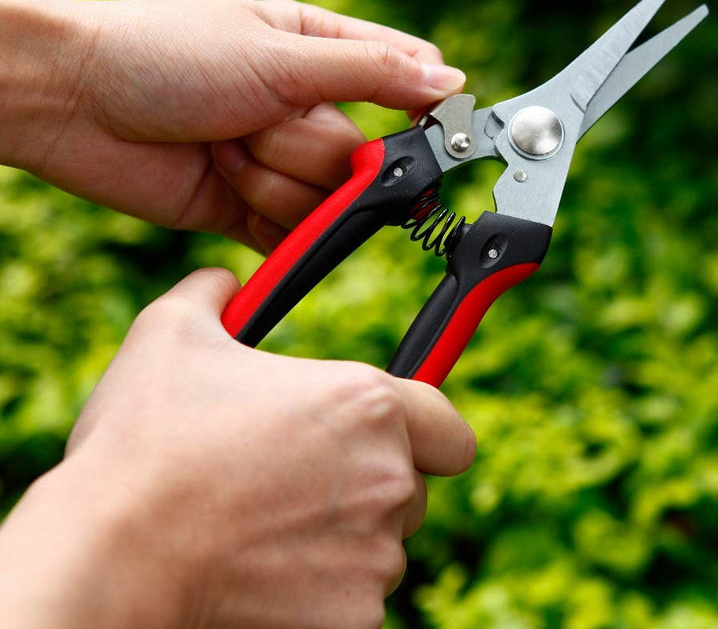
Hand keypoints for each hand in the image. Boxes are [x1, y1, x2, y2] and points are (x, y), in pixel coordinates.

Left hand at [0, 0, 464, 249]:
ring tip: (221, 149)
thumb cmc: (166, 57)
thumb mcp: (278, 54)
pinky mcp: (252, 209)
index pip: (400, 75)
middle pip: (360, 155)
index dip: (420, 107)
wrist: (76, 107)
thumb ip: (369, 74)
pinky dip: (264, 219)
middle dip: (304, 147)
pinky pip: (292, 234)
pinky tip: (225, 188)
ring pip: (325, 200)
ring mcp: (279, 162)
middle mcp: (304, 109)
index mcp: (318, 51)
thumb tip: (448, 84)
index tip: (434, 130)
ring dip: (270, 179)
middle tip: (254, 122)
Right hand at [0, 269, 475, 628]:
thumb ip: (213, 293)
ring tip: (268, 521)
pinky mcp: (352, 619)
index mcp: (366, 404)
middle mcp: (386, 477)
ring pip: (383, 546)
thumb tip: (222, 279)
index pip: (450, 428)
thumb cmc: (147, 440)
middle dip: (371, 484)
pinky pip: (356, 601)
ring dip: (345, 536)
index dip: (428, 432)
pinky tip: (264, 568)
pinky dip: (324, 590)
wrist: (111, 550)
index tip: (402, 439)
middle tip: (302, 478)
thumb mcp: (173, 332)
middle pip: (412, 487)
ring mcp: (373, 555)